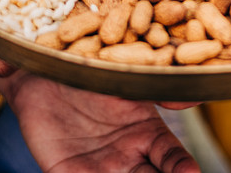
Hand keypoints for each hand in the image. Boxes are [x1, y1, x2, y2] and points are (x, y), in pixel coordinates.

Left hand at [0, 71, 199, 172]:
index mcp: (146, 130)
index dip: (181, 166)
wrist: (40, 70)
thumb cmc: (86, 68)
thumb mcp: (122, 72)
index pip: (172, 155)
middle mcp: (127, 154)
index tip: (191, 172)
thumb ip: (153, 83)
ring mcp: (98, 167)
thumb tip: (190, 89)